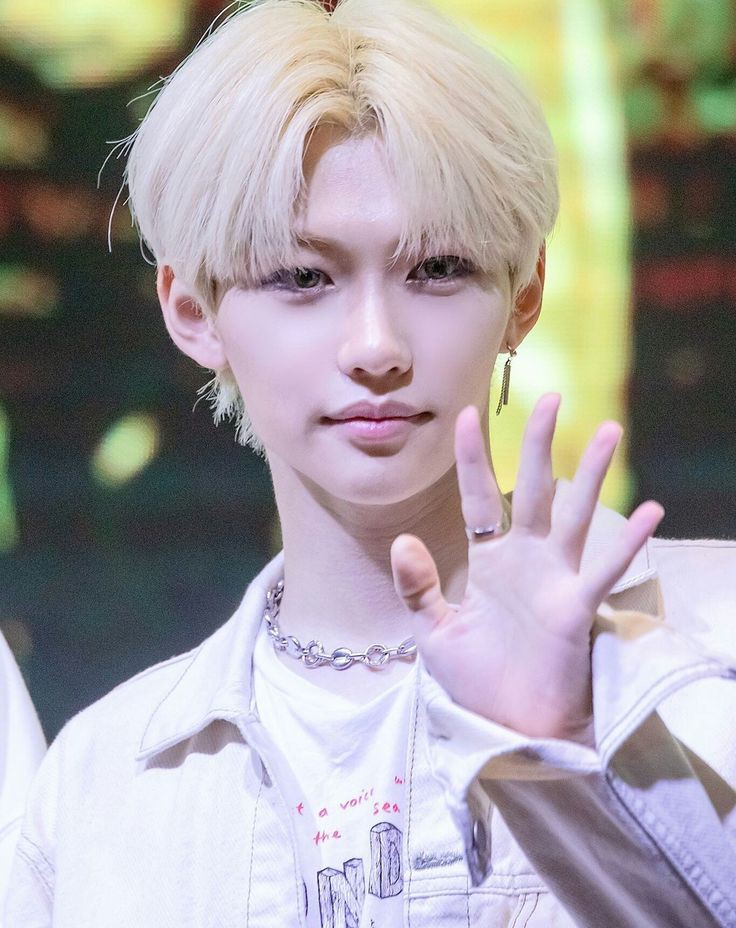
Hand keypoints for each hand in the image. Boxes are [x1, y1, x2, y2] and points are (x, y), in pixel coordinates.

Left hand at [389, 393, 664, 744]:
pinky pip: (602, 568)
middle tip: (552, 398)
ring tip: (609, 430)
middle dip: (540, 444)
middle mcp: (525, 559)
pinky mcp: (576, 607)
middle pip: (533, 489)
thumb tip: (403, 540)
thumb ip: (419, 587)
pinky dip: (626, 542)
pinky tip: (649, 512)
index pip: (479, 498)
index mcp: (488, 561)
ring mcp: (554, 579)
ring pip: (574, 514)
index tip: (466, 414)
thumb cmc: (477, 681)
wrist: (509, 729)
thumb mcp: (435, 632)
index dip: (473, 458)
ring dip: (591, 474)